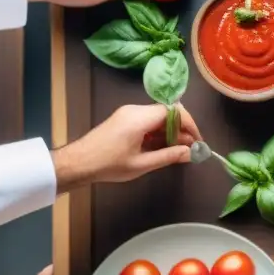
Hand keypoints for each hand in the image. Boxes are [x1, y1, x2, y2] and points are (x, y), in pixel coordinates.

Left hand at [53, 104, 200, 192]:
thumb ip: (168, 156)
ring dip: (169, 132)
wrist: (76, 163)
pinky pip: (148, 120)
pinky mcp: (123, 118)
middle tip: (189, 149)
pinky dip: (158, 132)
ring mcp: (128, 113)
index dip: (190, 125)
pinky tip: (160, 147)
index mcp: (140, 118)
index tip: (197, 142)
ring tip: (176, 151)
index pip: (174, 111)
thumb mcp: (141, 164)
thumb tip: (190, 153)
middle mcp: (135, 110)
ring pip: (158, 116)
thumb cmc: (108, 164)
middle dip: (181, 129)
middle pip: (167, 112)